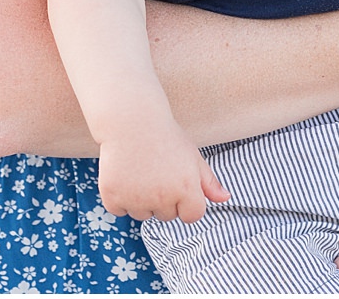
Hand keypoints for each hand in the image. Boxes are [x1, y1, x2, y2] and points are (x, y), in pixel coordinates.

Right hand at [97, 121, 228, 222]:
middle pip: (167, 216)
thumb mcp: (192, 156)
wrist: (131, 120)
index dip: (187, 202)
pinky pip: (119, 210)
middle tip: (157, 172)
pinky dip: (119, 198)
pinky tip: (124, 174)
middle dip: (163, 200)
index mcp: (186, 188)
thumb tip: (225, 198)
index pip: (192, 217)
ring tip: (140, 171)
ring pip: (143, 215)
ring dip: (141, 200)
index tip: (179, 186)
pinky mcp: (113, 197)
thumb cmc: (165, 137)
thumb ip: (209, 181)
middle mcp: (162, 197)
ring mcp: (136, 199)